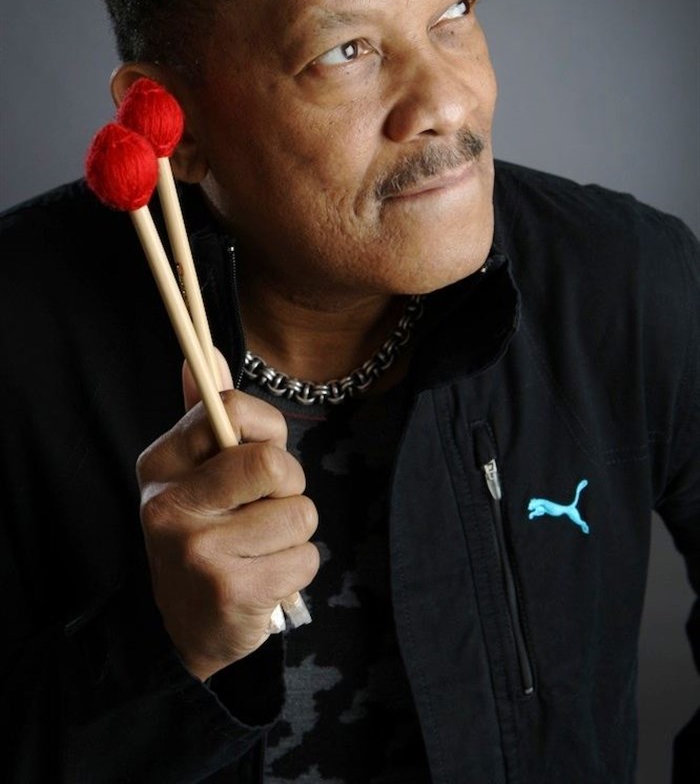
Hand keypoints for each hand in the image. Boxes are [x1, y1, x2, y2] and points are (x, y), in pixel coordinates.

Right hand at [136, 359, 318, 680]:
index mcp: (160, 464)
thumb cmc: (205, 533)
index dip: (266, 430)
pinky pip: (305, 558)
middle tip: (267, 509)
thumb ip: (207, 413)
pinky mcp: (230, 591)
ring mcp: (197, 550)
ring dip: (294, 534)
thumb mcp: (195, 473)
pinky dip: (296, 569)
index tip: (259, 454)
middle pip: (273, 463)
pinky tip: (264, 579)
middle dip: (290, 487)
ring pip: (299, 513)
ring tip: (260, 549)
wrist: (187, 629)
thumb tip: (207, 350)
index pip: (229, 409)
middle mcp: (170, 504)